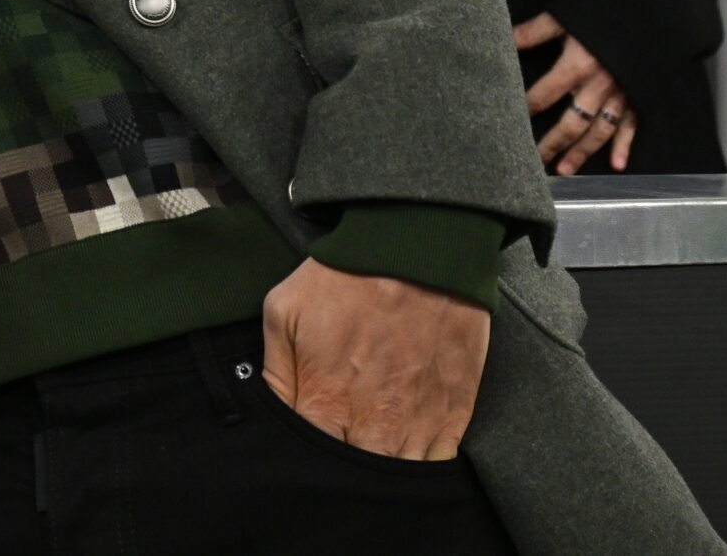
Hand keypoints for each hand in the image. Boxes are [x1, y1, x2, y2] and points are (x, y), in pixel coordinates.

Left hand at [261, 259, 489, 459]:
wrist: (417, 250)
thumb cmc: (345, 277)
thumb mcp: (284, 310)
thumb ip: (275, 372)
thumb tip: (271, 410)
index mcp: (327, 401)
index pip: (310, 459)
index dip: (304, 457)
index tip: (304, 443)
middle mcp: (376, 424)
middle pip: (355, 476)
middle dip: (343, 468)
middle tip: (338, 445)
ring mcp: (420, 421)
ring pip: (398, 476)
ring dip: (383, 469)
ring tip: (371, 448)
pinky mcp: (456, 411)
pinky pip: (439, 462)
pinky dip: (422, 463)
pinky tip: (407, 449)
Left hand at [515, 13, 636, 173]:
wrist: (652, 9)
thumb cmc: (604, 10)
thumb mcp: (566, 16)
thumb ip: (534, 31)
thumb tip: (504, 37)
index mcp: (578, 65)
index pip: (544, 94)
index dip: (527, 108)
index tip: (510, 121)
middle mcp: (600, 86)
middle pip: (572, 122)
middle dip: (552, 143)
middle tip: (535, 161)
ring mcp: (622, 94)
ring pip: (599, 130)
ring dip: (582, 151)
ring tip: (564, 169)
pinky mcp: (640, 96)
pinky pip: (632, 125)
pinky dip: (625, 145)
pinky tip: (618, 164)